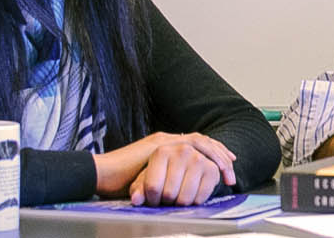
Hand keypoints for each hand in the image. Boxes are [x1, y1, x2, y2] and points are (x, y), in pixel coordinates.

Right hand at [93, 132, 235, 203]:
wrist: (101, 175)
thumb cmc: (119, 183)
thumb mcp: (149, 183)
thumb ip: (164, 183)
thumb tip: (179, 193)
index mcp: (163, 149)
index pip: (194, 147)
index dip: (211, 154)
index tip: (225, 164)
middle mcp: (165, 142)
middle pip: (201, 141)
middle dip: (219, 153)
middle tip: (232, 166)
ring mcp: (163, 141)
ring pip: (199, 141)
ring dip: (215, 153)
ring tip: (228, 167)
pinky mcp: (160, 145)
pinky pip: (190, 144)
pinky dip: (205, 153)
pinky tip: (213, 163)